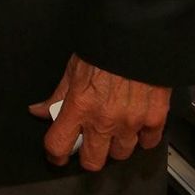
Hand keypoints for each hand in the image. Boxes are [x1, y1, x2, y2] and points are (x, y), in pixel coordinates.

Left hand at [29, 53, 170, 171]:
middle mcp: (104, 119)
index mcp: (79, 105)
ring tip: (116, 126)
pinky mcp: (155, 118)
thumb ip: (58, 94)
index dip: (55, 153)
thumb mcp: (73, 67)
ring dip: (117, 144)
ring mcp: (131, 122)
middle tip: (90, 141)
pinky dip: (143, 135)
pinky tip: (138, 121)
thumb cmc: (105, 45)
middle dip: (89, 154)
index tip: (57, 153)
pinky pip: (148, 142)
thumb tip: (40, 110)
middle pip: (93, 161)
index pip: (58, 145)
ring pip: (121, 154)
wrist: (138, 33)